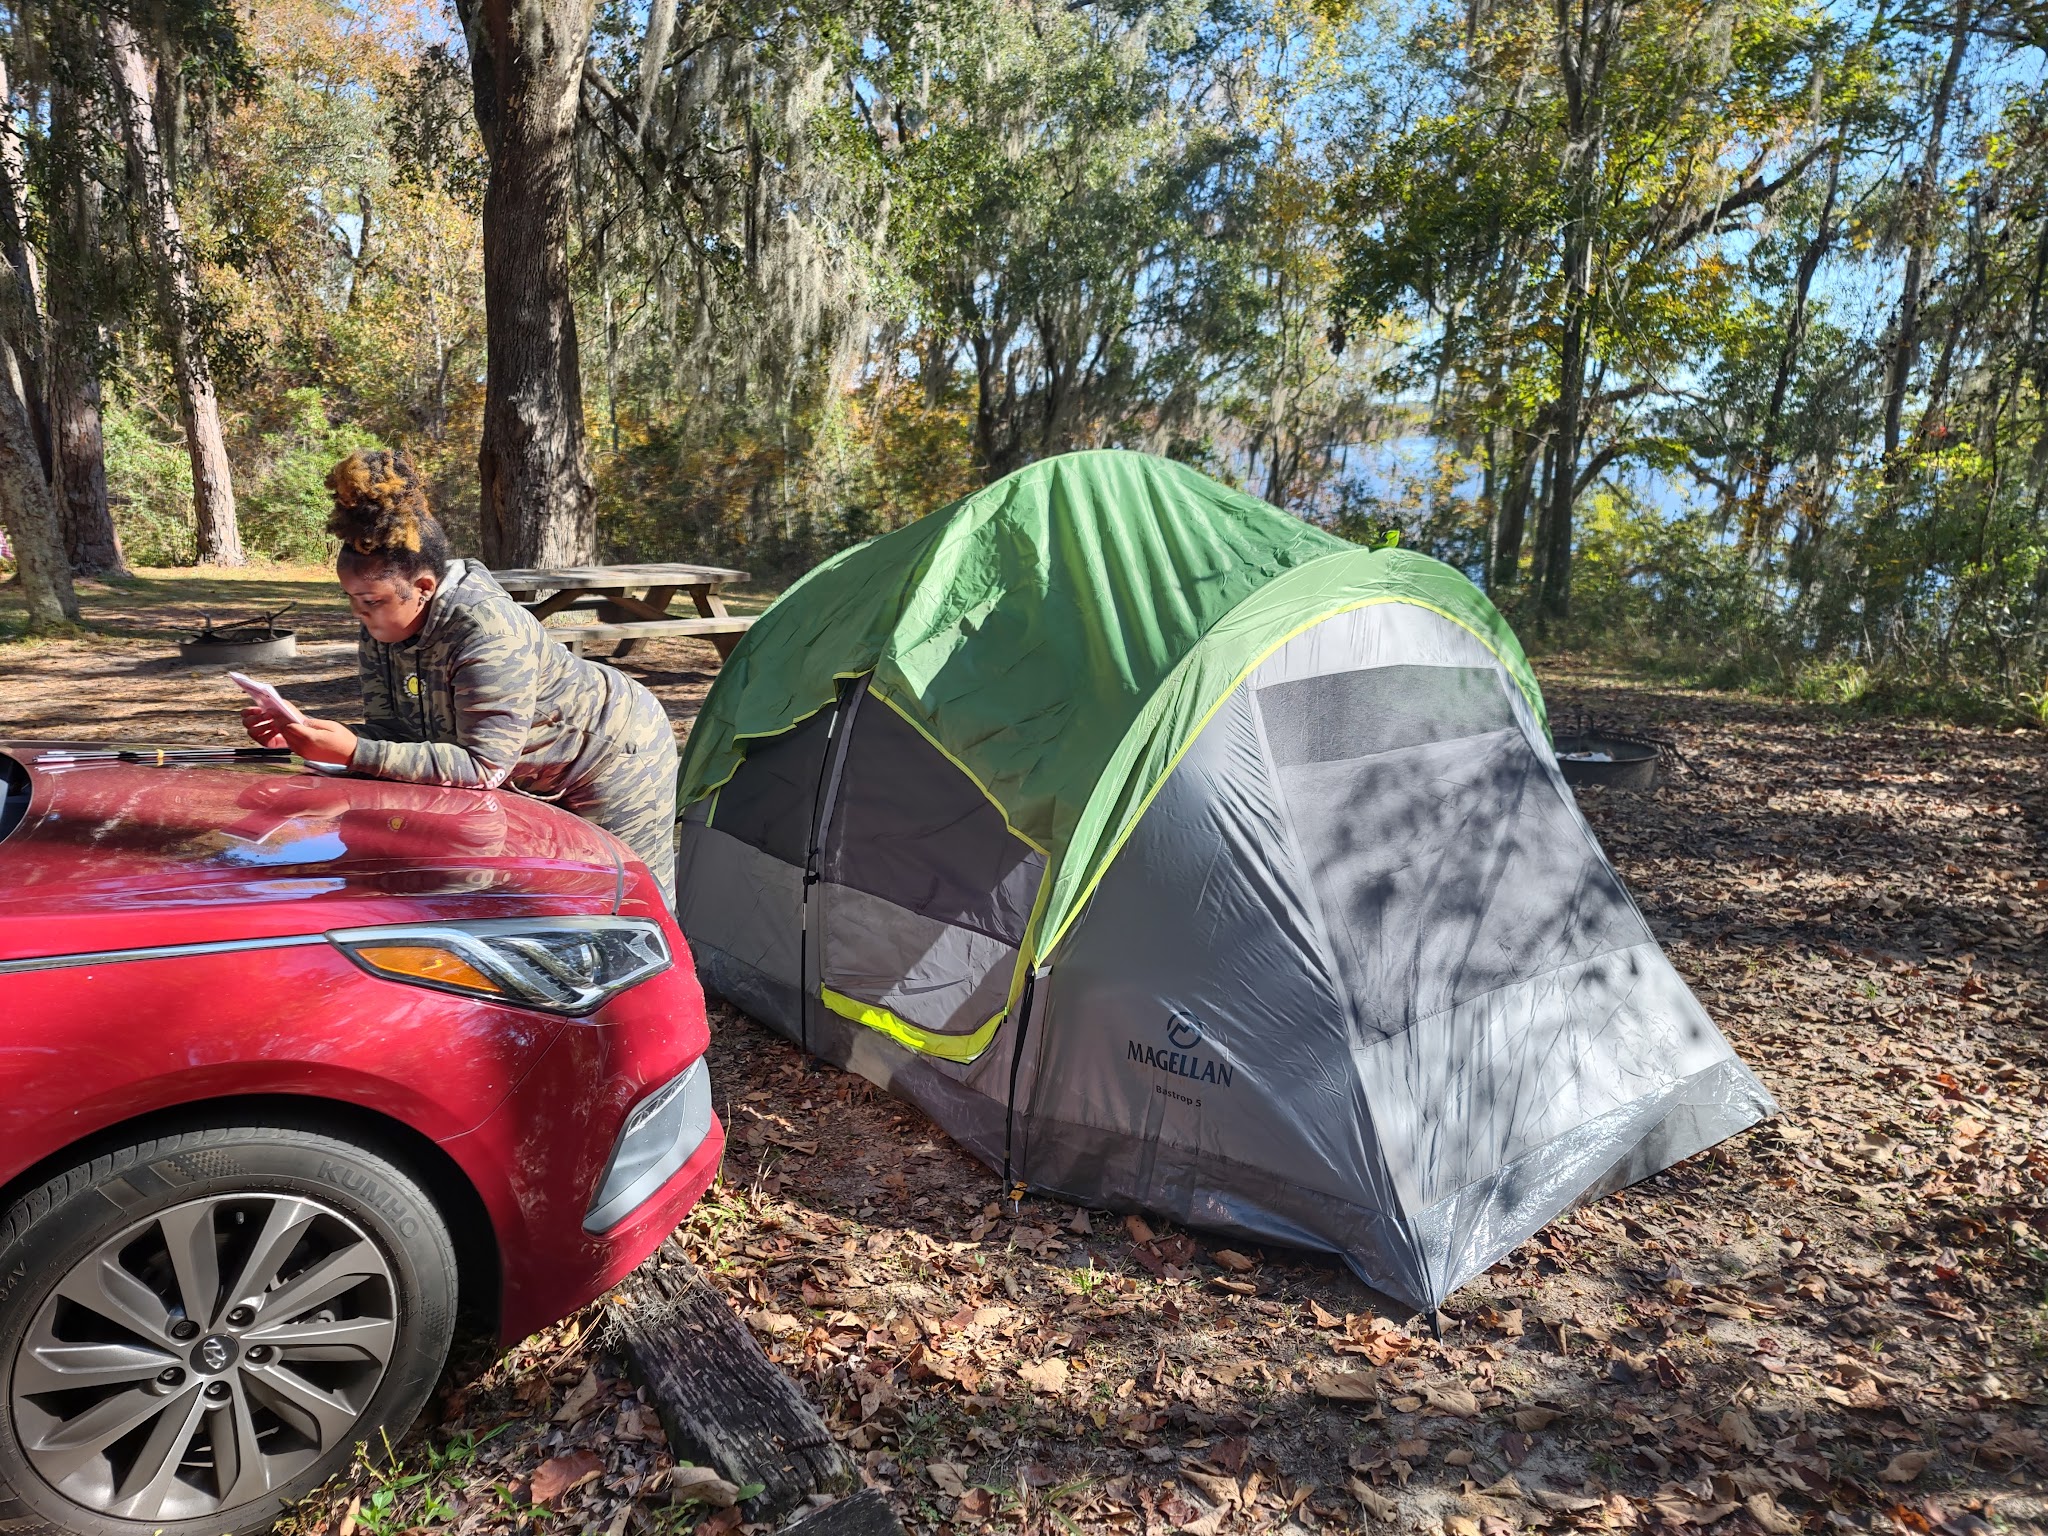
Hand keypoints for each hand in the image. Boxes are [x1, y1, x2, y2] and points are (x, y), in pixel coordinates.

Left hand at [241, 706, 358, 765]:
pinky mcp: (305, 756)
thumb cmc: (344, 739)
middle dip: (279, 722)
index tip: (277, 708)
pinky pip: (292, 745)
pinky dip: (288, 737)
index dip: (282, 717)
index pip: (290, 726)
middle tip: (273, 711)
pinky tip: (287, 729)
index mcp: (311, 738)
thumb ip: (312, 723)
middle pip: (286, 733)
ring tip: (278, 719)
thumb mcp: (330, 725)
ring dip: (282, 730)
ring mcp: (304, 753)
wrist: (352, 755)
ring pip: (287, 739)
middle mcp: (305, 747)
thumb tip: (300, 720)